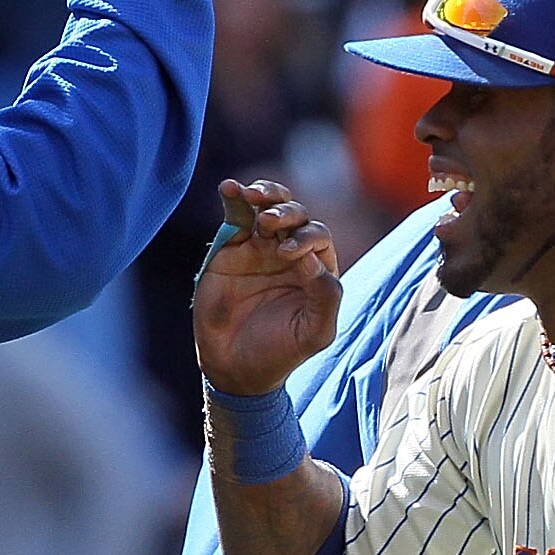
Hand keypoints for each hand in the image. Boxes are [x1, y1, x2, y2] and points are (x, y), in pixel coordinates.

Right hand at [193, 178, 341, 395]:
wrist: (234, 367)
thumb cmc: (281, 353)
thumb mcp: (315, 332)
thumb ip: (326, 296)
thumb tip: (312, 258)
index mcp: (317, 269)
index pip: (317, 237)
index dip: (305, 238)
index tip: (287, 255)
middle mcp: (290, 252)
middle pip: (296, 215)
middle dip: (286, 213)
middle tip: (270, 224)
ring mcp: (259, 247)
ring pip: (268, 207)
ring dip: (264, 195)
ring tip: (253, 195)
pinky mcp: (229, 247)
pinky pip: (235, 215)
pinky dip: (233, 198)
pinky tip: (229, 187)